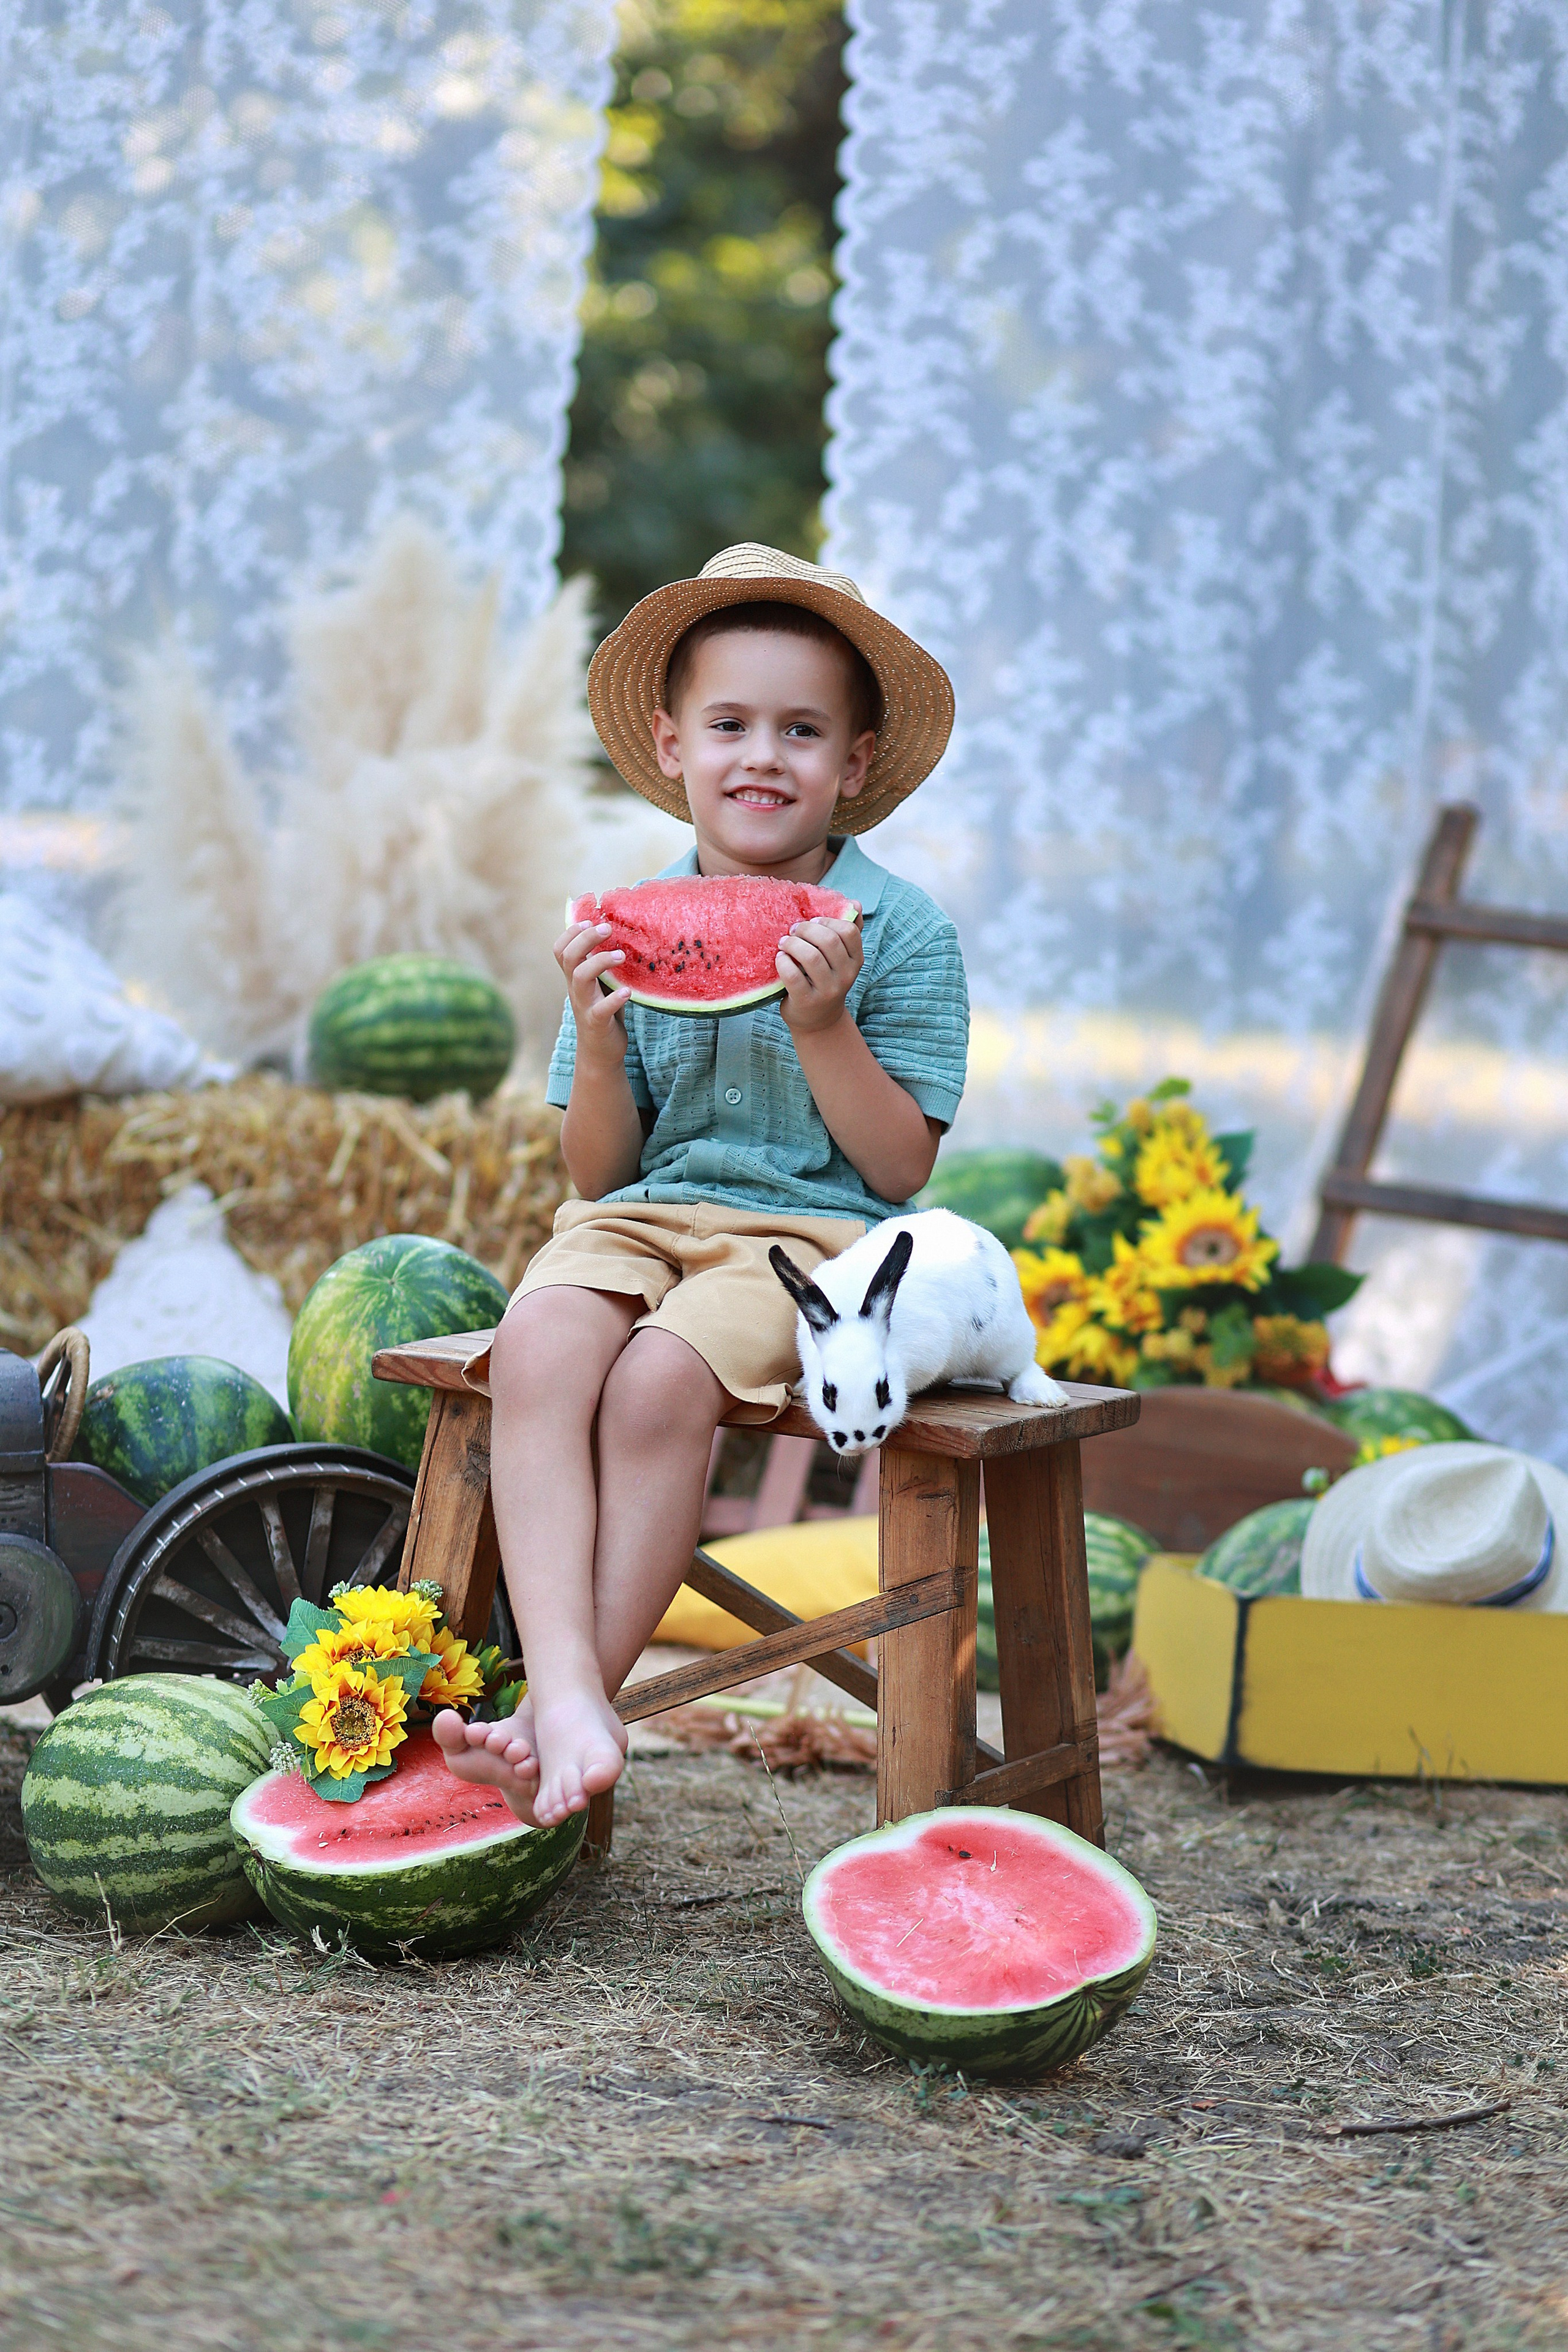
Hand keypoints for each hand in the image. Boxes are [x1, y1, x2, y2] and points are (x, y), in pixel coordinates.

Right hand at [555, 918, 628, 1061]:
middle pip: (569, 957)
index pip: (560, 950)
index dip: (571, 932)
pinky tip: (628, 991)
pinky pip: (601, 1009)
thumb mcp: (601, 985)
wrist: (601, 1052)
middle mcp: (575, 989)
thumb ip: (602, 964)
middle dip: (586, 938)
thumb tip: (617, 933)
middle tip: (608, 928)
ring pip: (581, 977)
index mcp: (575, 977)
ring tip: (621, 956)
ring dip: (600, 962)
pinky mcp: (597, 1023)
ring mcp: (584, 1005)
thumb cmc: (604, 1012)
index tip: (590, 920)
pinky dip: (614, 999)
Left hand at [776, 916, 862, 1035]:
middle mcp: (846, 976)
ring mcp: (827, 990)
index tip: (812, 923)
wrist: (817, 1020)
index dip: (827, 921)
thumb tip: (855, 903)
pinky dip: (783, 962)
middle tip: (792, 931)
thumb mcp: (840, 959)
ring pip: (811, 956)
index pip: (849, 931)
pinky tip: (780, 959)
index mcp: (856, 961)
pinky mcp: (807, 1001)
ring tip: (784, 943)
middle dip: (805, 930)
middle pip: (829, 940)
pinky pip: (792, 975)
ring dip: (792, 944)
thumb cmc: (825, 980)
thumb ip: (847, 932)